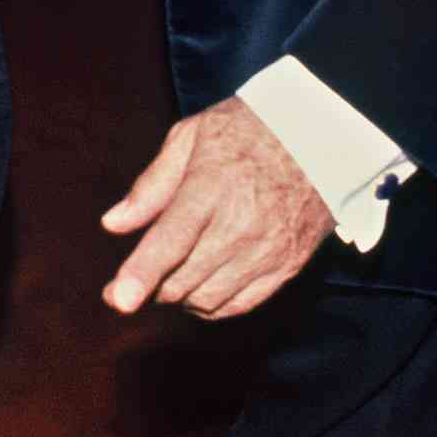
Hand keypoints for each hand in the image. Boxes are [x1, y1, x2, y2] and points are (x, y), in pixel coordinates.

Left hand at [102, 97, 332, 321]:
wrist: (322, 139)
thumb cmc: (249, 131)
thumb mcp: (193, 136)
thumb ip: (151, 184)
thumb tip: (114, 224)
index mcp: (212, 187)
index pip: (171, 240)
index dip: (141, 274)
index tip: (119, 300)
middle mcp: (242, 226)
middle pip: (182, 279)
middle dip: (148, 287)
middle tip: (126, 285)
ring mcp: (268, 251)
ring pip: (207, 299)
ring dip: (178, 296)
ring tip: (169, 276)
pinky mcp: (287, 267)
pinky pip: (239, 305)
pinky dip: (211, 305)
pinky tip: (200, 287)